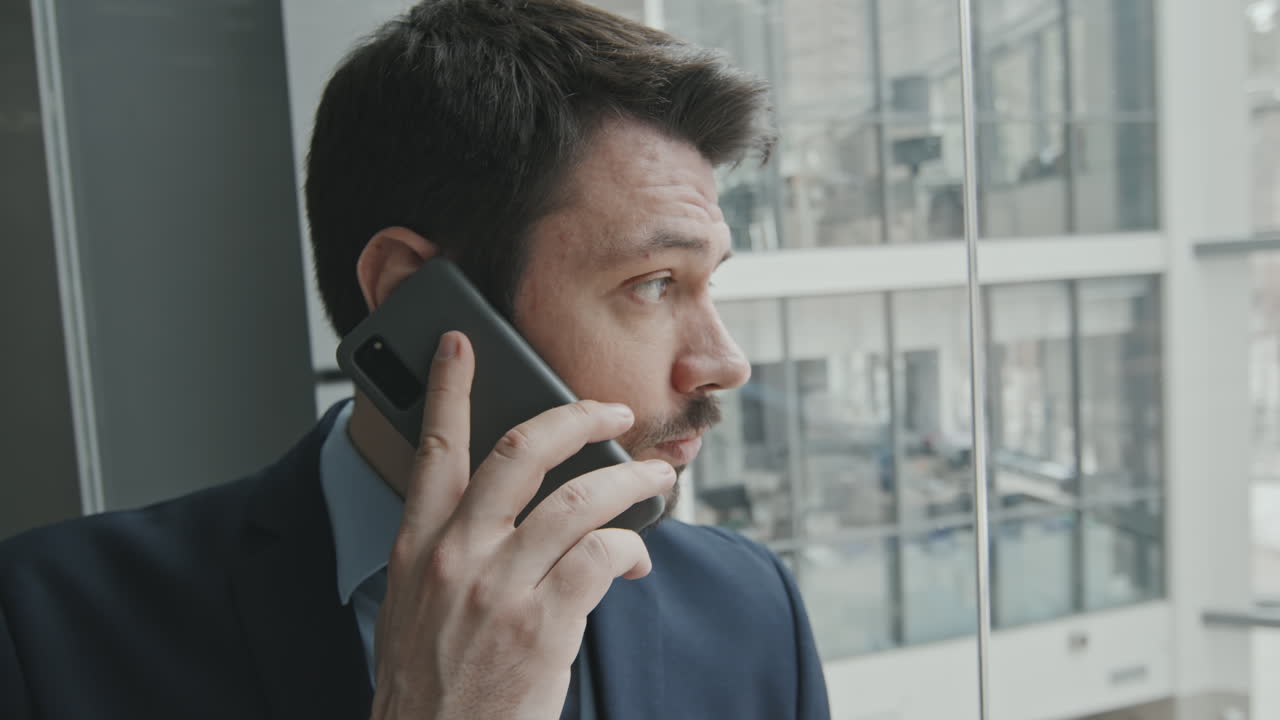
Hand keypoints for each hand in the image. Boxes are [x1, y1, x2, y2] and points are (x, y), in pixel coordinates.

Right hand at [369, 331, 674, 719]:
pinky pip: (601, 556)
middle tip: (613, 411)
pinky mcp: (542, 624)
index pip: (434, 448)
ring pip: (578, 499)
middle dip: (577, 416)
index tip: (463, 344)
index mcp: (417, 548)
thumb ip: (454, 556)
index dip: (451, 387)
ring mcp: (498, 588)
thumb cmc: (431, 689)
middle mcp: (455, 556)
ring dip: (630, 483)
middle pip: (521, 452)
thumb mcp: (415, 610)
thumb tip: (518, 523)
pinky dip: (628, 547)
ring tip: (658, 480)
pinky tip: (636, 558)